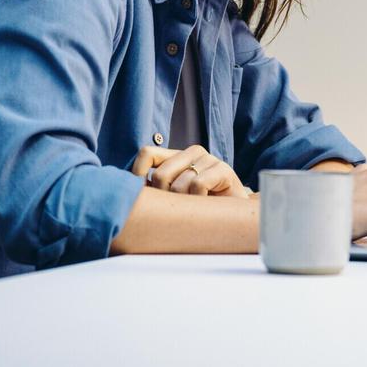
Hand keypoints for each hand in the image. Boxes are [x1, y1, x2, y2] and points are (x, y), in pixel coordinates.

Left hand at [130, 145, 249, 198]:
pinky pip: (197, 186)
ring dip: (184, 205)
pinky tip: (206, 206)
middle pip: (160, 175)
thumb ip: (157, 189)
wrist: (237, 214)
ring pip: (178, 186)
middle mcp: (192, 152)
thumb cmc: (202, 206)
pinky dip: (199, 202)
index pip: (147, 154)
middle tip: (177, 210)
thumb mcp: (176, 195)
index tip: (142, 197)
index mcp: (177, 156)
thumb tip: (129, 193)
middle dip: (164, 199)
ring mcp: (208, 159)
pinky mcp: (222, 169)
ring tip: (195, 209)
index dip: (138, 174)